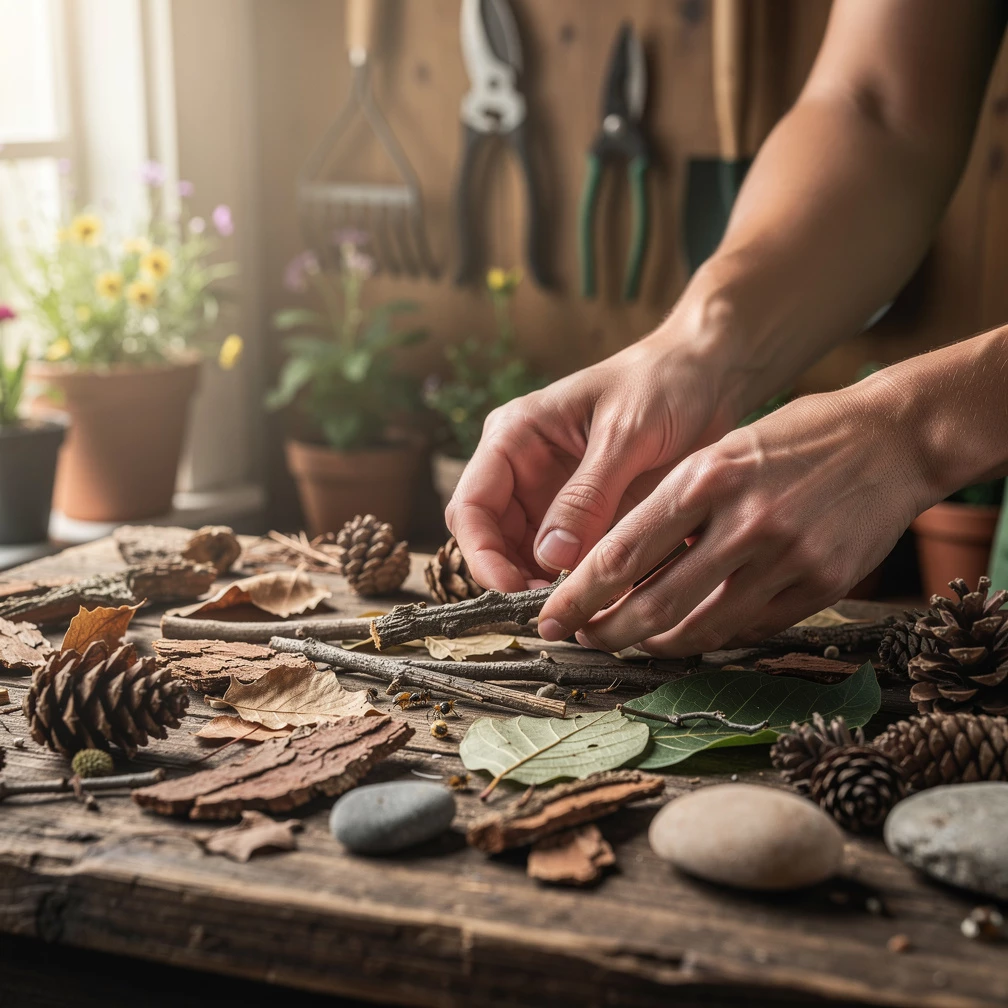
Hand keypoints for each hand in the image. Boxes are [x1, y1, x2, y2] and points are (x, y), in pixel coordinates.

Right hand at [445, 332, 732, 592]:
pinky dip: (578, 583)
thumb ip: (588, 495)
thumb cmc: (662, 384)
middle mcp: (523, 470)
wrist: (707, 374)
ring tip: (581, 611)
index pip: (472, 506)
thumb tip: (551, 557)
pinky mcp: (586, 517)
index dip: (482, 555)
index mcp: (514, 436)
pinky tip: (604, 597)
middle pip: (492, 541)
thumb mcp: (626, 435)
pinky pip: (568, 561)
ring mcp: (552, 497)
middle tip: (553, 611)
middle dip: (513, 580)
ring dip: (544, 589)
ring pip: (526, 559)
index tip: (514, 591)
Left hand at [535, 378, 933, 655]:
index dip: (577, 597)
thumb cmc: (793, 438)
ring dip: (655, 644)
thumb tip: (616, 566)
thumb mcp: (721, 449)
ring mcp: (787, 559)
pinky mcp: (820, 586)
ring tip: (632, 639)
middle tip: (583, 640)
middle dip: (606, 633)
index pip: (621, 555)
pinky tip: (690, 631)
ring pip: (700, 630)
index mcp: (707, 476)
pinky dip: (710, 636)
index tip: (551, 618)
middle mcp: (744, 521)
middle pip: (653, 605)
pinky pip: (749, 630)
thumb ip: (672, 504)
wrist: (891, 439)